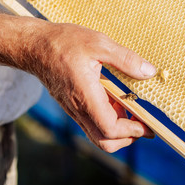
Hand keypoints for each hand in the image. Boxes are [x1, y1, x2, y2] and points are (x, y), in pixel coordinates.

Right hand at [0, 12, 155, 151]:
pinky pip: (92, 123)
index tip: (148, 126)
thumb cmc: (64, 43)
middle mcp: (78, 109)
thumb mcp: (99, 44)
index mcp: (86, 96)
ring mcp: (74, 110)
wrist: (35, 46)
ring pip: (97, 134)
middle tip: (144, 126)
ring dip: (118, 130)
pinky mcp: (73, 106)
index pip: (110, 129)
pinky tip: (117, 102)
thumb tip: (149, 71)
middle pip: (104, 141)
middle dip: (127, 138)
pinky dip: (108, 120)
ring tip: (133, 111)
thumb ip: (126, 59)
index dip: (132, 131)